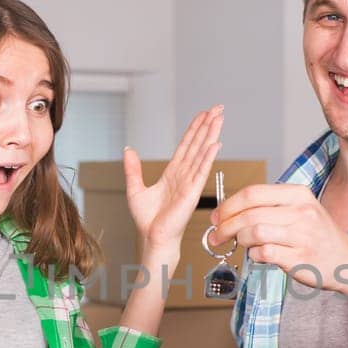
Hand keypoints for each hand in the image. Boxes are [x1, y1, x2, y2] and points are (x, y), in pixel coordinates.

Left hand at [123, 106, 223, 256]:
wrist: (152, 238)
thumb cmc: (147, 221)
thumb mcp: (135, 189)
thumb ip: (133, 169)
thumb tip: (128, 149)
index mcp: (172, 174)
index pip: (186, 146)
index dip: (194, 130)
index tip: (203, 115)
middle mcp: (184, 176)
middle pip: (198, 145)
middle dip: (208, 126)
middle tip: (218, 109)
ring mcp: (189, 183)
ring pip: (201, 153)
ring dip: (211, 135)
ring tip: (219, 118)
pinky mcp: (191, 192)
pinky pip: (200, 170)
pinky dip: (208, 156)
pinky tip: (215, 144)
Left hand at [210, 184, 347, 291]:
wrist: (347, 260)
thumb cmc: (316, 235)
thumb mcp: (299, 209)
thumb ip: (268, 207)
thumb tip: (227, 212)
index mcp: (298, 194)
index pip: (252, 193)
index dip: (228, 205)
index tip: (216, 217)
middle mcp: (302, 211)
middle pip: (249, 214)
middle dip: (225, 226)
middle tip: (216, 236)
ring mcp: (302, 235)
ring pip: (255, 232)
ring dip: (240, 240)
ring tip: (241, 245)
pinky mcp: (300, 258)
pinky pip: (265, 253)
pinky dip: (254, 255)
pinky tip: (259, 255)